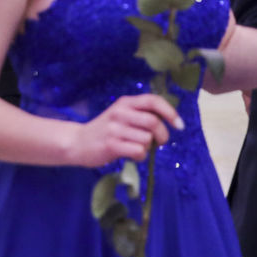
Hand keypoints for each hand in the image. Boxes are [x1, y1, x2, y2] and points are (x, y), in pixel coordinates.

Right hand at [69, 94, 183, 167]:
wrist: (78, 143)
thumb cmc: (106, 130)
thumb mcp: (121, 115)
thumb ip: (141, 115)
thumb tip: (168, 122)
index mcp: (125, 102)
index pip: (153, 101)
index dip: (170, 112)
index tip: (179, 125)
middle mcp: (120, 112)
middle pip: (154, 122)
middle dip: (162, 136)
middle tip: (158, 143)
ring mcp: (114, 129)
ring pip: (147, 139)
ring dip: (148, 147)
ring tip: (137, 148)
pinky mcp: (111, 145)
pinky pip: (138, 151)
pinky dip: (141, 156)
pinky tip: (132, 155)